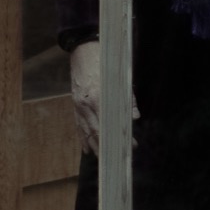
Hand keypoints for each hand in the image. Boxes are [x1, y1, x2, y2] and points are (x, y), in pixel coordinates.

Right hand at [70, 40, 139, 155]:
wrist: (84, 50)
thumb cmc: (105, 63)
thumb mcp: (120, 78)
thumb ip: (127, 99)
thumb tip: (135, 117)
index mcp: (98, 97)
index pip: (110, 124)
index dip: (120, 136)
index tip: (130, 144)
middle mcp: (86, 104)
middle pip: (97, 132)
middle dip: (108, 146)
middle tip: (120, 155)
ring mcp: (78, 105)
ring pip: (86, 132)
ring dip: (96, 147)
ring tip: (104, 159)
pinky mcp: (74, 105)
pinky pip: (78, 126)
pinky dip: (83, 139)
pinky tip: (88, 149)